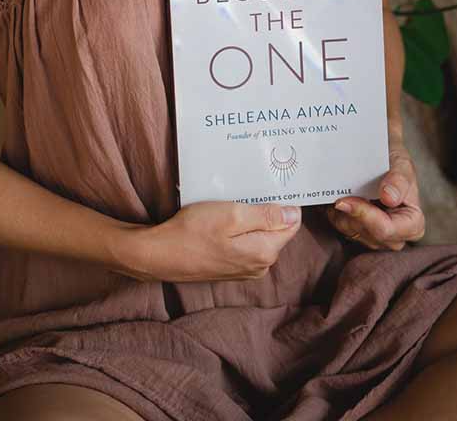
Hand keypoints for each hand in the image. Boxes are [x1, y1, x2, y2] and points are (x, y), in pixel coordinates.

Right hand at [119, 200, 302, 282]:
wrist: (161, 254)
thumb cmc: (193, 232)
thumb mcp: (232, 215)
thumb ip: (267, 216)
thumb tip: (294, 214)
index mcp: (265, 252)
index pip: (291, 223)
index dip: (283, 203)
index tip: (269, 187)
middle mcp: (260, 265)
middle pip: (276, 229)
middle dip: (265, 210)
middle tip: (245, 192)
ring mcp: (246, 268)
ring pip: (260, 235)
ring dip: (250, 218)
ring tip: (231, 203)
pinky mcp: (232, 267)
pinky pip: (246, 242)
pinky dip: (239, 229)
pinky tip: (222, 219)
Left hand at [325, 138, 425, 250]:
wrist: (382, 157)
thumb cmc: (395, 162)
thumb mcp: (402, 165)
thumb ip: (399, 181)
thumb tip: (389, 197)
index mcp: (413, 224)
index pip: (386, 230)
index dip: (365, 216)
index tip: (346, 200)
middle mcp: (396, 237)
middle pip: (368, 233)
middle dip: (351, 213)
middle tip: (341, 192)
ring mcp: (377, 238)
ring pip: (351, 232)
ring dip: (342, 212)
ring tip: (342, 191)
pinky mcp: (360, 234)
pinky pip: (341, 228)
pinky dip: (337, 213)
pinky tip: (340, 197)